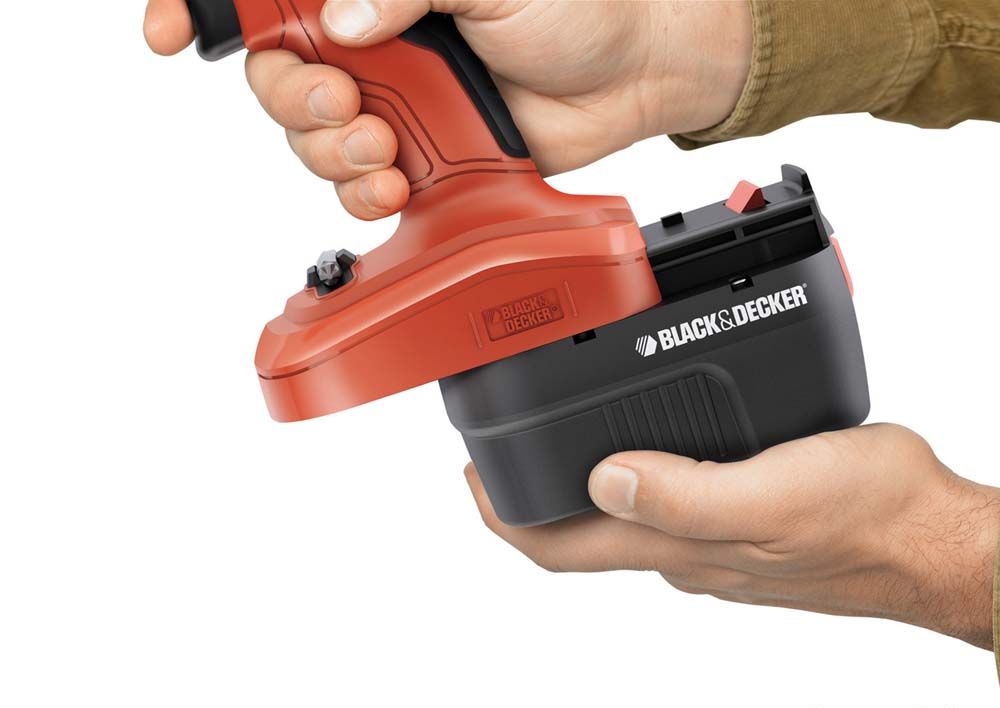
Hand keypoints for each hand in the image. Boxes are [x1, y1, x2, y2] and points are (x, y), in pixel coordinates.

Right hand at [144, 0, 750, 218]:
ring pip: (310, 139)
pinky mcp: (418, 156)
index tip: (176, 30)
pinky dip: (360, 191)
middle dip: (292, 99)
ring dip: (329, 152)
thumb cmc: (577, 2)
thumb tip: (339, 19)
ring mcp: (393, 101)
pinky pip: (356, 184)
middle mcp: (373, 39)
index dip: (214, 7)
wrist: (634, 69)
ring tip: (383, 146)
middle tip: (344, 103)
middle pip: (275, 75)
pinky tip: (394, 182)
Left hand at [466, 424, 999, 649]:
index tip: (471, 474)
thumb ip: (686, 494)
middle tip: (507, 445)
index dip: (503, 516)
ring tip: (563, 434)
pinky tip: (650, 439)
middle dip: (532, 495)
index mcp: (679, 546)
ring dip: (580, 481)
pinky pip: (668, 501)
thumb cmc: (874, 519)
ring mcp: (713, 541)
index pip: (560, 547)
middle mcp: (685, 550)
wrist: (937, 542)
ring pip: (622, 517)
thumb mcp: (776, 494)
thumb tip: (601, 479)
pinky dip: (637, 472)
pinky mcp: (743, 524)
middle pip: (580, 533)